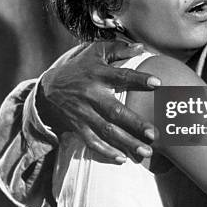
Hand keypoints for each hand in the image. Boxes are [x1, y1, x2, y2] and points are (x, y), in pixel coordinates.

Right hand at [39, 40, 160, 161]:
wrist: (48, 89)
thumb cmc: (80, 68)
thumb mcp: (96, 53)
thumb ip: (119, 49)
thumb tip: (141, 47)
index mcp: (98, 74)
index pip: (121, 76)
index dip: (139, 79)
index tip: (157, 83)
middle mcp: (91, 95)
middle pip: (114, 111)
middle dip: (134, 123)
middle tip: (154, 134)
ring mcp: (84, 113)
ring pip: (106, 131)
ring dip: (126, 142)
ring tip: (145, 152)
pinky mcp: (78, 127)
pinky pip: (92, 142)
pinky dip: (106, 151)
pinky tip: (122, 159)